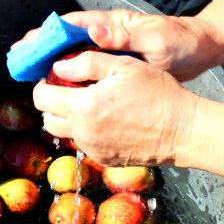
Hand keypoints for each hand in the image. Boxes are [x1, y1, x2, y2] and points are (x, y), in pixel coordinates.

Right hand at [12, 9, 215, 81]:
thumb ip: (125, 37)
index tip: (29, 45)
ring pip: (82, 62)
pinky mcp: (123, 72)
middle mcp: (111, 40)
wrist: (199, 55)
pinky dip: (83, 83)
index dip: (50, 34)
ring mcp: (116, 57)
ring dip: (62, 71)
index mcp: (114, 26)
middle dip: (48, 53)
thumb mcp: (155, 38)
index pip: (75, 26)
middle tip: (26, 66)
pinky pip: (97, 76)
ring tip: (42, 84)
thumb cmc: (180, 43)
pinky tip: (73, 95)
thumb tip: (93, 32)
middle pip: (72, 44)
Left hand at [33, 50, 198, 166]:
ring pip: (66, 134)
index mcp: (84, 107)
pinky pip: (86, 144)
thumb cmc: (158, 95)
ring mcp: (94, 149)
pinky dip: (88, 132)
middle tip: (72, 93)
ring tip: (92, 107)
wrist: (181, 130)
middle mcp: (84, 133)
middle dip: (53, 105)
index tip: (56, 80)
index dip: (44, 86)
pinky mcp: (105, 159)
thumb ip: (86, 64)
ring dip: (70, 119)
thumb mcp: (124, 67)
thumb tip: (58, 68)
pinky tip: (108, 122)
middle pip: (48, 120)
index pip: (41, 99)